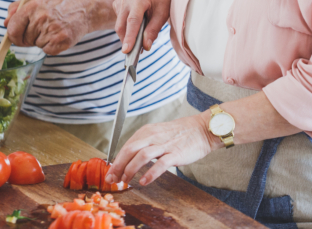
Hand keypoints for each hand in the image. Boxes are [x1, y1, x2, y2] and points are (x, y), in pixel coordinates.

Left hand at [4, 0, 91, 54]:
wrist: (85, 7)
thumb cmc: (60, 4)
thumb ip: (17, 8)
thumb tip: (5, 22)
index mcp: (32, 6)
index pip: (12, 29)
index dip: (13, 35)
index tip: (17, 35)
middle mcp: (41, 18)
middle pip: (23, 40)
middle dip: (30, 37)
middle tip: (42, 27)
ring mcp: (51, 30)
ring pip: (36, 45)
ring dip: (42, 40)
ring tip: (53, 28)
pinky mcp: (61, 41)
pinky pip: (47, 51)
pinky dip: (52, 46)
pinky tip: (58, 35)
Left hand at [105, 113, 221, 185]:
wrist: (201, 129)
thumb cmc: (179, 134)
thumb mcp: (157, 135)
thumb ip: (144, 145)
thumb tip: (128, 161)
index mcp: (146, 132)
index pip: (126, 146)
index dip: (116, 161)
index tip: (110, 173)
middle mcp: (153, 136)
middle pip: (129, 150)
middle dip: (118, 166)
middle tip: (112, 180)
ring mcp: (164, 145)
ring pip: (141, 156)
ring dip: (130, 170)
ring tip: (125, 181)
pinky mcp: (176, 153)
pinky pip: (160, 164)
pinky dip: (150, 174)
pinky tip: (143, 182)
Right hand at [113, 0, 176, 53]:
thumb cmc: (165, 0)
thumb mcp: (163, 15)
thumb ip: (153, 31)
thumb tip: (145, 46)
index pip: (132, 22)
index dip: (129, 37)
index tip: (126, 51)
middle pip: (122, 25)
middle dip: (127, 40)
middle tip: (135, 53)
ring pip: (120, 24)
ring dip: (128, 34)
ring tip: (141, 36)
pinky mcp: (118, 3)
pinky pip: (120, 20)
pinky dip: (127, 27)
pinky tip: (137, 24)